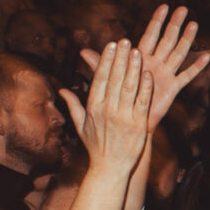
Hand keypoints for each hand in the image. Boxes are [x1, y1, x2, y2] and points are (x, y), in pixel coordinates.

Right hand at [58, 39, 154, 173]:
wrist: (111, 168)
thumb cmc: (96, 147)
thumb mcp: (81, 126)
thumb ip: (73, 105)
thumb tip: (62, 90)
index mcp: (93, 108)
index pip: (100, 78)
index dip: (106, 60)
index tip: (111, 45)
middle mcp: (107, 110)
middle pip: (114, 78)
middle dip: (120, 58)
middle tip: (125, 40)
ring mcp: (124, 117)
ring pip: (129, 87)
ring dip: (133, 67)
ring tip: (137, 51)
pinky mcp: (138, 125)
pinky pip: (142, 101)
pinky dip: (145, 87)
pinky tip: (147, 73)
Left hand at [83, 4, 207, 130]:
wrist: (128, 122)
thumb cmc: (118, 99)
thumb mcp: (108, 80)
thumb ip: (100, 65)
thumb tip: (82, 52)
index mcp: (141, 58)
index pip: (150, 34)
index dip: (157, 21)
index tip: (164, 6)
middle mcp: (155, 63)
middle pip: (167, 39)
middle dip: (175, 24)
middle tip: (183, 8)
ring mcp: (165, 74)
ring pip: (178, 53)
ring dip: (186, 39)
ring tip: (194, 25)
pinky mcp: (172, 88)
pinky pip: (186, 76)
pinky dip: (196, 67)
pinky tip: (207, 57)